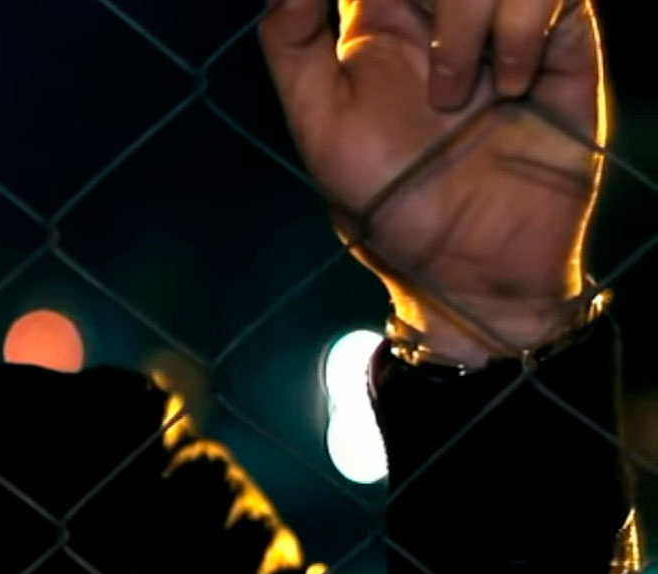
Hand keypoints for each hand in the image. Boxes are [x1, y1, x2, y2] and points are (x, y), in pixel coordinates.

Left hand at [260, 0, 605, 364]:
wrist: (471, 267)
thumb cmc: (387, 204)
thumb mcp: (318, 125)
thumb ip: (290, 43)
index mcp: (380, 22)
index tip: (377, 16)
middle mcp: (444, 15)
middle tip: (426, 65)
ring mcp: (505, 28)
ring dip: (474, 16)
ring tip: (461, 97)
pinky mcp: (565, 47)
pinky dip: (528, 30)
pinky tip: (511, 88)